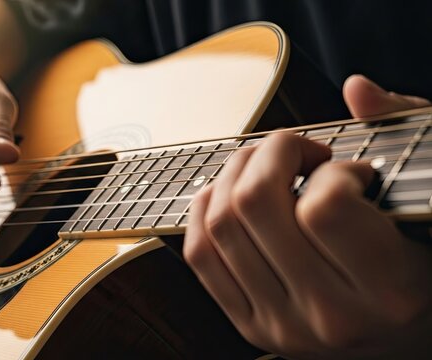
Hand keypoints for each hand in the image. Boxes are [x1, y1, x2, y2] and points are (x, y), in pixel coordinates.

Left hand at [183, 75, 431, 358]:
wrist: (407, 334)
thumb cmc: (424, 256)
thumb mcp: (428, 193)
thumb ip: (403, 134)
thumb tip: (356, 89)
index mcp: (392, 289)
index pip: (323, 209)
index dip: (331, 171)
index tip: (347, 171)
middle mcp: (331, 315)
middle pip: (255, 205)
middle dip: (272, 152)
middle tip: (297, 153)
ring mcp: (282, 324)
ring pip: (220, 224)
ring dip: (235, 173)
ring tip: (268, 170)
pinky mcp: (249, 324)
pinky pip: (200, 255)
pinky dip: (204, 209)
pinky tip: (232, 194)